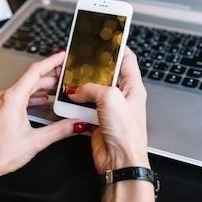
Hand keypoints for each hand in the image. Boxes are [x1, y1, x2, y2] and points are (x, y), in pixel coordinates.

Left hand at [0, 52, 86, 201]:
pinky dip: (33, 96)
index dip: (52, 61)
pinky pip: (19, 96)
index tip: (63, 55)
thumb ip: (59, 130)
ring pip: (25, 88)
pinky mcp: (0, 110)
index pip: (35, 72)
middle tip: (68, 76)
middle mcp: (5, 97)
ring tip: (59, 88)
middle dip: (51, 77)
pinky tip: (43, 101)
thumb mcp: (35, 142)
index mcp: (13, 99)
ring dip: (42, 87)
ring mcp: (1, 103)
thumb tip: (76, 124)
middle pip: (32, 79)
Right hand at [68, 48, 154, 201]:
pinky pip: (83, 108)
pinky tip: (68, 100)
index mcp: (133, 87)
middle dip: (91, 69)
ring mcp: (109, 110)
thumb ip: (91, 88)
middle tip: (79, 60)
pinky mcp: (97, 122)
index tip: (105, 38)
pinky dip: (75, 104)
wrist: (120, 162)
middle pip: (105, 75)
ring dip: (81, 88)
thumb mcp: (110, 98)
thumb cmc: (126, 134)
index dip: (116, 48)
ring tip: (70, 80)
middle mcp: (122, 97)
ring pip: (92, 91)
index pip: (127, 60)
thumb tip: (78, 89)